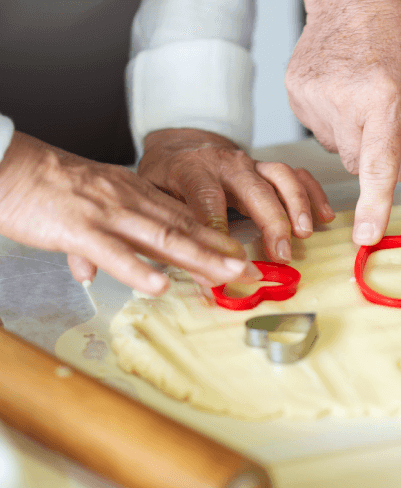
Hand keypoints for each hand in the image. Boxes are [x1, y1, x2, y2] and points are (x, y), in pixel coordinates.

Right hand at [0, 132, 261, 294]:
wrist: (10, 164)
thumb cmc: (49, 188)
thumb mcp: (93, 205)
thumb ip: (105, 236)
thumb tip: (98, 271)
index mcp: (137, 196)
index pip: (186, 220)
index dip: (217, 240)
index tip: (243, 258)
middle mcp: (132, 203)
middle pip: (187, 230)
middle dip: (223, 252)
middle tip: (253, 272)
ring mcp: (109, 215)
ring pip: (163, 239)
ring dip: (200, 258)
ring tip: (229, 275)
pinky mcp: (80, 229)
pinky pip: (114, 252)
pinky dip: (139, 270)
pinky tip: (161, 286)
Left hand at [138, 128, 334, 262]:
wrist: (182, 147)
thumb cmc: (168, 179)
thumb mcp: (156, 200)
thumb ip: (172, 229)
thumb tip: (189, 270)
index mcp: (192, 170)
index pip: (206, 197)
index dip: (219, 226)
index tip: (230, 257)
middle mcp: (227, 164)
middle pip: (254, 188)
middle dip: (271, 221)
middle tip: (282, 252)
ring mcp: (252, 164)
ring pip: (281, 177)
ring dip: (297, 205)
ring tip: (305, 234)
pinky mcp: (269, 168)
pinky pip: (297, 175)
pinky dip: (313, 194)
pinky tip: (325, 216)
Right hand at [286, 0, 400, 245]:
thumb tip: (397, 177)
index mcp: (384, 95)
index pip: (378, 165)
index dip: (375, 205)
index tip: (366, 237)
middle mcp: (343, 99)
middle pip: (359, 164)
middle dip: (375, 153)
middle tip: (386, 116)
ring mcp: (312, 97)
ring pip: (339, 149)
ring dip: (355, 135)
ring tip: (363, 94)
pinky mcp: (295, 94)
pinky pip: (320, 130)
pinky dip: (335, 121)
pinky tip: (343, 92)